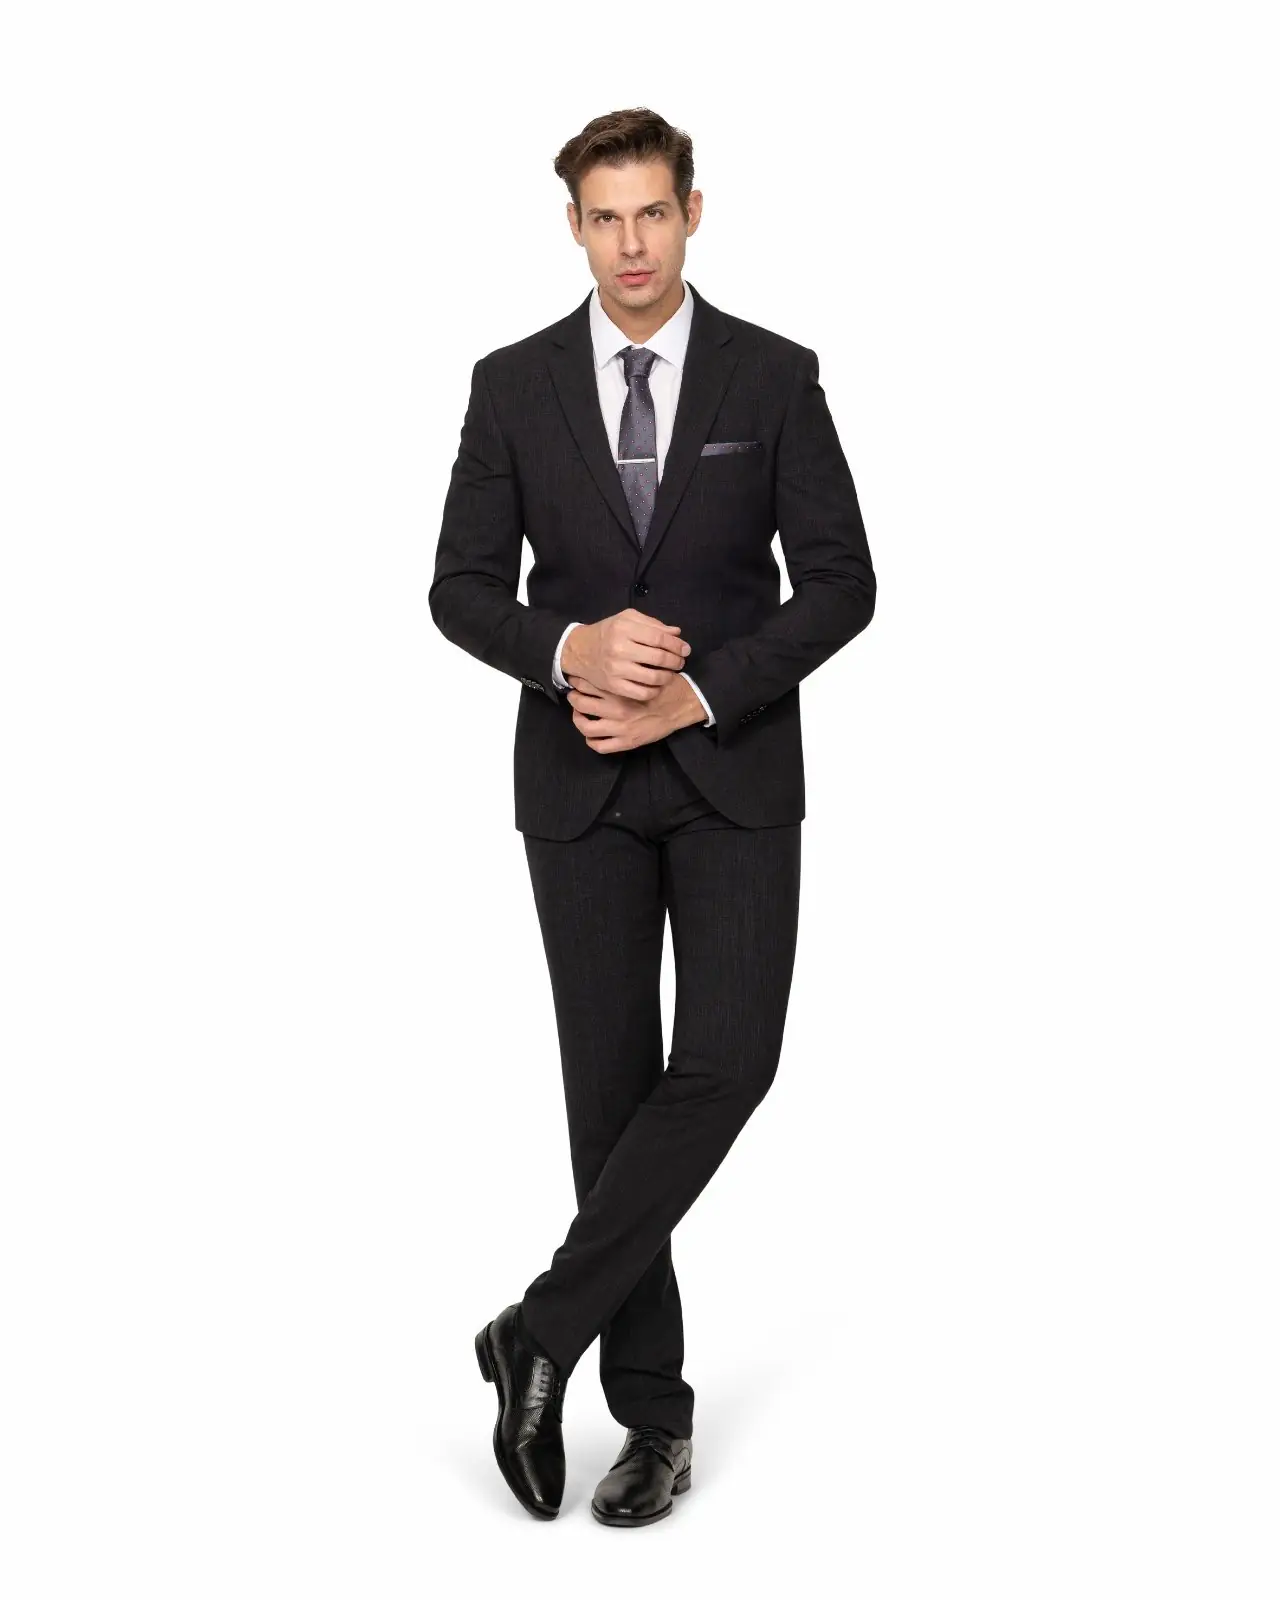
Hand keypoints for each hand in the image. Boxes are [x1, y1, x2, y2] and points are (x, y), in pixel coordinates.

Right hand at [561, 609, 689, 701]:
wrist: (580, 651)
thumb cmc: (608, 632)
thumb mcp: (627, 619)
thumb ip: (652, 624)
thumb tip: (676, 633)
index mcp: (624, 628)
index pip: (659, 638)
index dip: (676, 645)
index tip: (685, 649)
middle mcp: (619, 648)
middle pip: (658, 657)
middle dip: (675, 660)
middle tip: (680, 662)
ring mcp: (616, 669)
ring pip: (653, 677)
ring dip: (668, 676)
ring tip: (670, 673)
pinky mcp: (614, 685)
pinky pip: (642, 692)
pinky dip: (655, 690)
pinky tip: (657, 685)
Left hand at [566, 670, 705, 753]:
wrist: (683, 705)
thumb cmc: (665, 685)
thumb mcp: (646, 668)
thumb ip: (629, 663)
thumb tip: (615, 652)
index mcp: (620, 689)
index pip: (588, 684)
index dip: (578, 680)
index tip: (576, 678)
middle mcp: (616, 709)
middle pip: (581, 703)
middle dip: (574, 698)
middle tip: (574, 695)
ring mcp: (620, 728)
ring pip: (586, 727)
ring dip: (578, 720)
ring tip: (579, 714)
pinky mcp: (626, 742)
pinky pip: (601, 746)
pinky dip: (592, 741)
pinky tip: (592, 735)